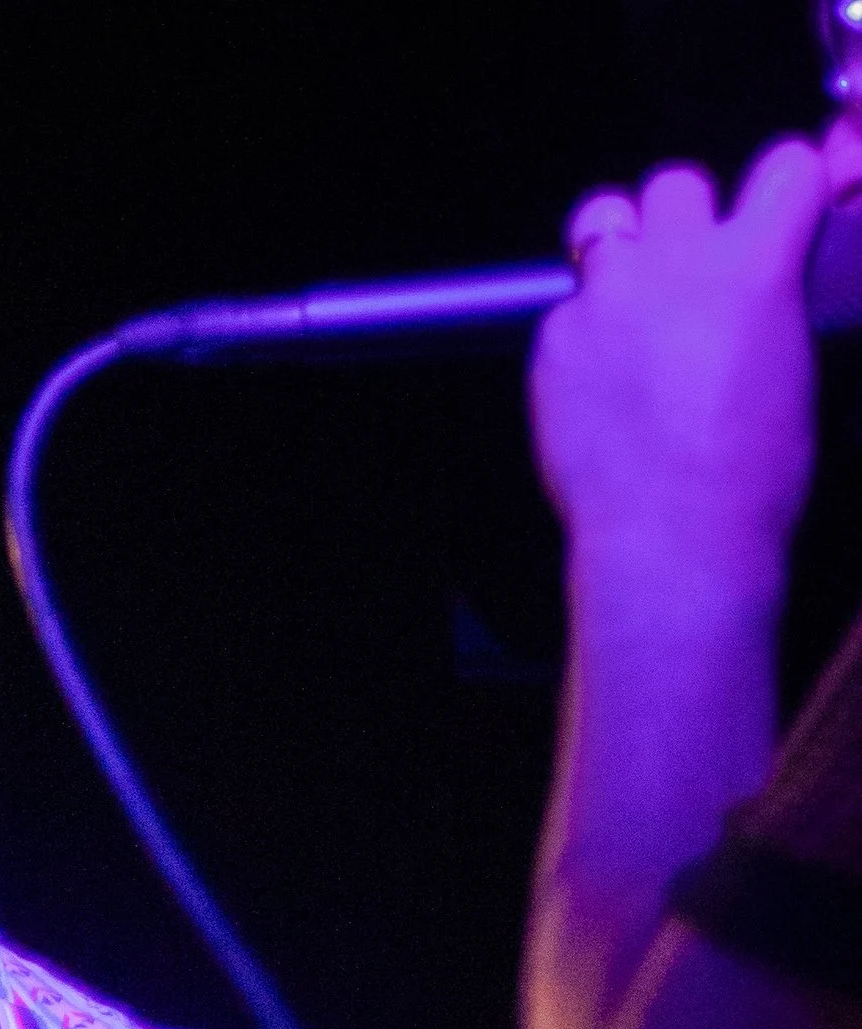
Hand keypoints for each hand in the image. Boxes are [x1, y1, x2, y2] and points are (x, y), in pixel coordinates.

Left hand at [530, 136, 860, 599]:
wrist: (670, 545)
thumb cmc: (747, 482)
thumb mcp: (792, 373)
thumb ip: (769, 301)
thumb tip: (758, 286)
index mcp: (757, 264)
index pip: (783, 166)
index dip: (780, 192)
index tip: (774, 214)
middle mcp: (677, 263)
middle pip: (676, 182)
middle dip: (684, 221)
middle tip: (686, 277)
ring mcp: (607, 297)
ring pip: (603, 218)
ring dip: (620, 249)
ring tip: (629, 305)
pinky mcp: (553, 340)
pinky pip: (566, 308)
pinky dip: (581, 332)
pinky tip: (598, 384)